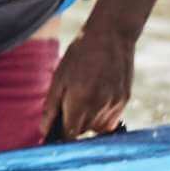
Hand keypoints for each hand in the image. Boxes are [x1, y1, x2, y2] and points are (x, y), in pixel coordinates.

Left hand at [46, 10, 139, 139]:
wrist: (111, 35)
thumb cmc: (80, 54)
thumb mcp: (59, 78)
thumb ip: (51, 108)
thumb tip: (44, 131)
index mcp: (80, 101)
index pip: (69, 135)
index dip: (60, 135)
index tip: (56, 129)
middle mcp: (99, 106)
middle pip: (82, 132)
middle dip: (72, 125)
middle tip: (68, 106)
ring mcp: (115, 104)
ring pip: (97, 128)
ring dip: (87, 121)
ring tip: (83, 99)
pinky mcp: (125, 99)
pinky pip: (111, 120)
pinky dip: (101, 116)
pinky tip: (96, 99)